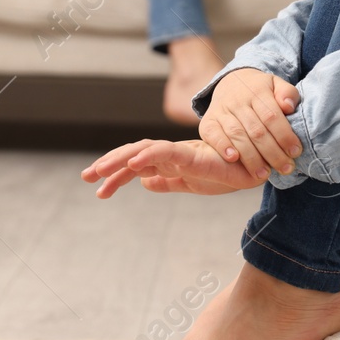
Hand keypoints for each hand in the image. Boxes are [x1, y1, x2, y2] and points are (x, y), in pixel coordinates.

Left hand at [82, 138, 269, 197]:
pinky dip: (147, 156)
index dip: (115, 174)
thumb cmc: (225, 173)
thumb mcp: (190, 184)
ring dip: (120, 159)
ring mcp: (180, 152)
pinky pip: (165, 152)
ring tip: (99, 172)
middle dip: (108, 164)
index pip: (136, 165)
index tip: (98, 189)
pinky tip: (132, 166)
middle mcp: (171, 154)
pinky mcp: (193, 155)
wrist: (254, 171)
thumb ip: (168, 182)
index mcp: (169, 162)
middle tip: (86, 177)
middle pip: (133, 155)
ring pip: (143, 150)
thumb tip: (145, 183)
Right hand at [200, 68, 302, 180]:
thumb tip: (288, 107)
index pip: (272, 116)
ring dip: (251, 157)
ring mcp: (222, 111)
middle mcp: (238, 101)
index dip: (284, 136)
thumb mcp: (276, 85)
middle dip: (273, 153)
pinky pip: (213, 135)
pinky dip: (222, 147)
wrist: (231, 82)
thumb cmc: (260, 90)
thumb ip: (287, 93)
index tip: (295, 152)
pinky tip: (233, 159)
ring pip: (237, 135)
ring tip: (263, 174)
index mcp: (257, 91)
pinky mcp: (208, 121)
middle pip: (256, 130)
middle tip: (286, 169)